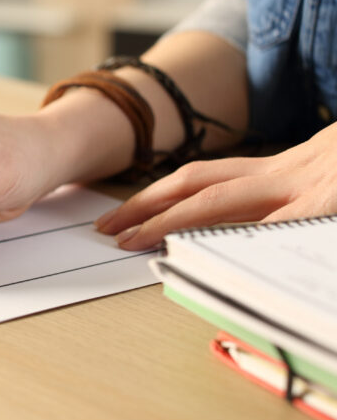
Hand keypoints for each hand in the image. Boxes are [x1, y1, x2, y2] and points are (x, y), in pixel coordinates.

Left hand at [95, 123, 336, 248]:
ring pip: (221, 199)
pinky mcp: (328, 201)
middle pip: (199, 184)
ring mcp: (309, 185)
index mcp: (288, 168)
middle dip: (146, 205)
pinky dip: (237, 238)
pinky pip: (276, 224)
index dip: (164, 194)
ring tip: (128, 238)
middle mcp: (289, 172)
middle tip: (105, 230)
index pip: (211, 179)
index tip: (128, 213)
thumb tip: (259, 229)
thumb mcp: (329, 182)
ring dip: (170, 219)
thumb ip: (296, 202)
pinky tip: (199, 251)